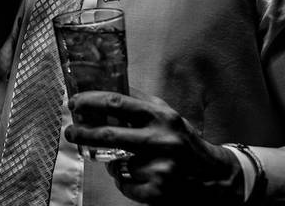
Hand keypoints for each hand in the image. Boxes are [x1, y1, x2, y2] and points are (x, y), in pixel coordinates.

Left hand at [65, 91, 243, 204]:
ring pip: (115, 164)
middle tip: (70, 132)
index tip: (74, 102)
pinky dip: (124, 181)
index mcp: (160, 116)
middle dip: (82, 133)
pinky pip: (124, 184)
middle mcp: (160, 140)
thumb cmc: (182, 140)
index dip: (90, 101)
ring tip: (128, 160)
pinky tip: (140, 176)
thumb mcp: (165, 115)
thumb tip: (100, 92)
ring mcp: (159, 167)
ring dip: (112, 162)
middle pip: (108, 135)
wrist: (214, 176)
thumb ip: (138, 104)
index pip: (117, 103)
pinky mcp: (158, 191)